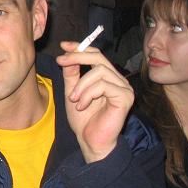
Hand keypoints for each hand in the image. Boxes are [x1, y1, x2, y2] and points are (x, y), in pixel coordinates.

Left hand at [56, 42, 133, 162]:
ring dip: (81, 84)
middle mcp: (118, 80)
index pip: (96, 55)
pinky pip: (104, 85)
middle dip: (77, 57)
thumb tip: (67, 56)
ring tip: (73, 99)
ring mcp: (124, 88)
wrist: (90, 141)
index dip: (80, 48)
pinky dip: (88, 94)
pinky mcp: (125, 98)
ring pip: (99, 71)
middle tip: (61, 61)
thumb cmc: (83, 119)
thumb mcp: (72, 91)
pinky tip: (81, 106)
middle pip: (99, 58)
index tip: (63, 46)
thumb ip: (72, 74)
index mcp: (107, 77)